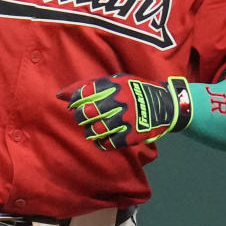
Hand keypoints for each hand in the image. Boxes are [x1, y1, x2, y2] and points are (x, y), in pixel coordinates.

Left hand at [58, 73, 191, 150]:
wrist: (165, 105)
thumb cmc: (135, 91)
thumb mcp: (115, 81)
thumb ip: (89, 86)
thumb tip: (59, 94)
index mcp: (114, 86)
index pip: (83, 94)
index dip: (75, 102)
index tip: (75, 106)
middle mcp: (119, 101)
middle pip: (87, 113)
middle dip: (81, 118)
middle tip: (84, 119)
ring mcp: (126, 119)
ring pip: (96, 130)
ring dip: (90, 132)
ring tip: (94, 130)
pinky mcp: (132, 135)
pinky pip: (109, 143)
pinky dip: (102, 143)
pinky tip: (104, 139)